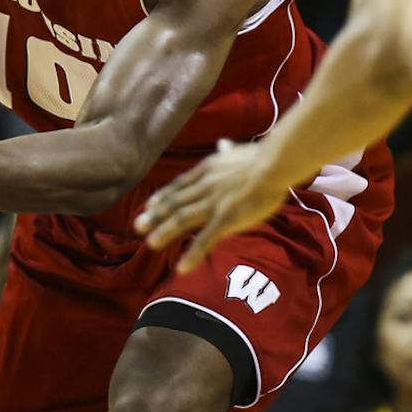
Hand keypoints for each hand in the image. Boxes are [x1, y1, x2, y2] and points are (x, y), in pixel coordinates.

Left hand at [135, 140, 289, 271]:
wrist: (274, 164)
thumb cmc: (262, 157)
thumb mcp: (237, 152)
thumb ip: (226, 152)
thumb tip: (222, 143)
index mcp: (207, 170)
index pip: (179, 185)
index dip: (162, 196)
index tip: (149, 205)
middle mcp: (205, 187)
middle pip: (175, 202)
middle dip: (155, 215)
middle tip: (137, 225)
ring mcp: (214, 203)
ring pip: (183, 219)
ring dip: (166, 231)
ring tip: (151, 243)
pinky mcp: (226, 218)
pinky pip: (206, 239)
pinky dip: (193, 253)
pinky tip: (182, 268)